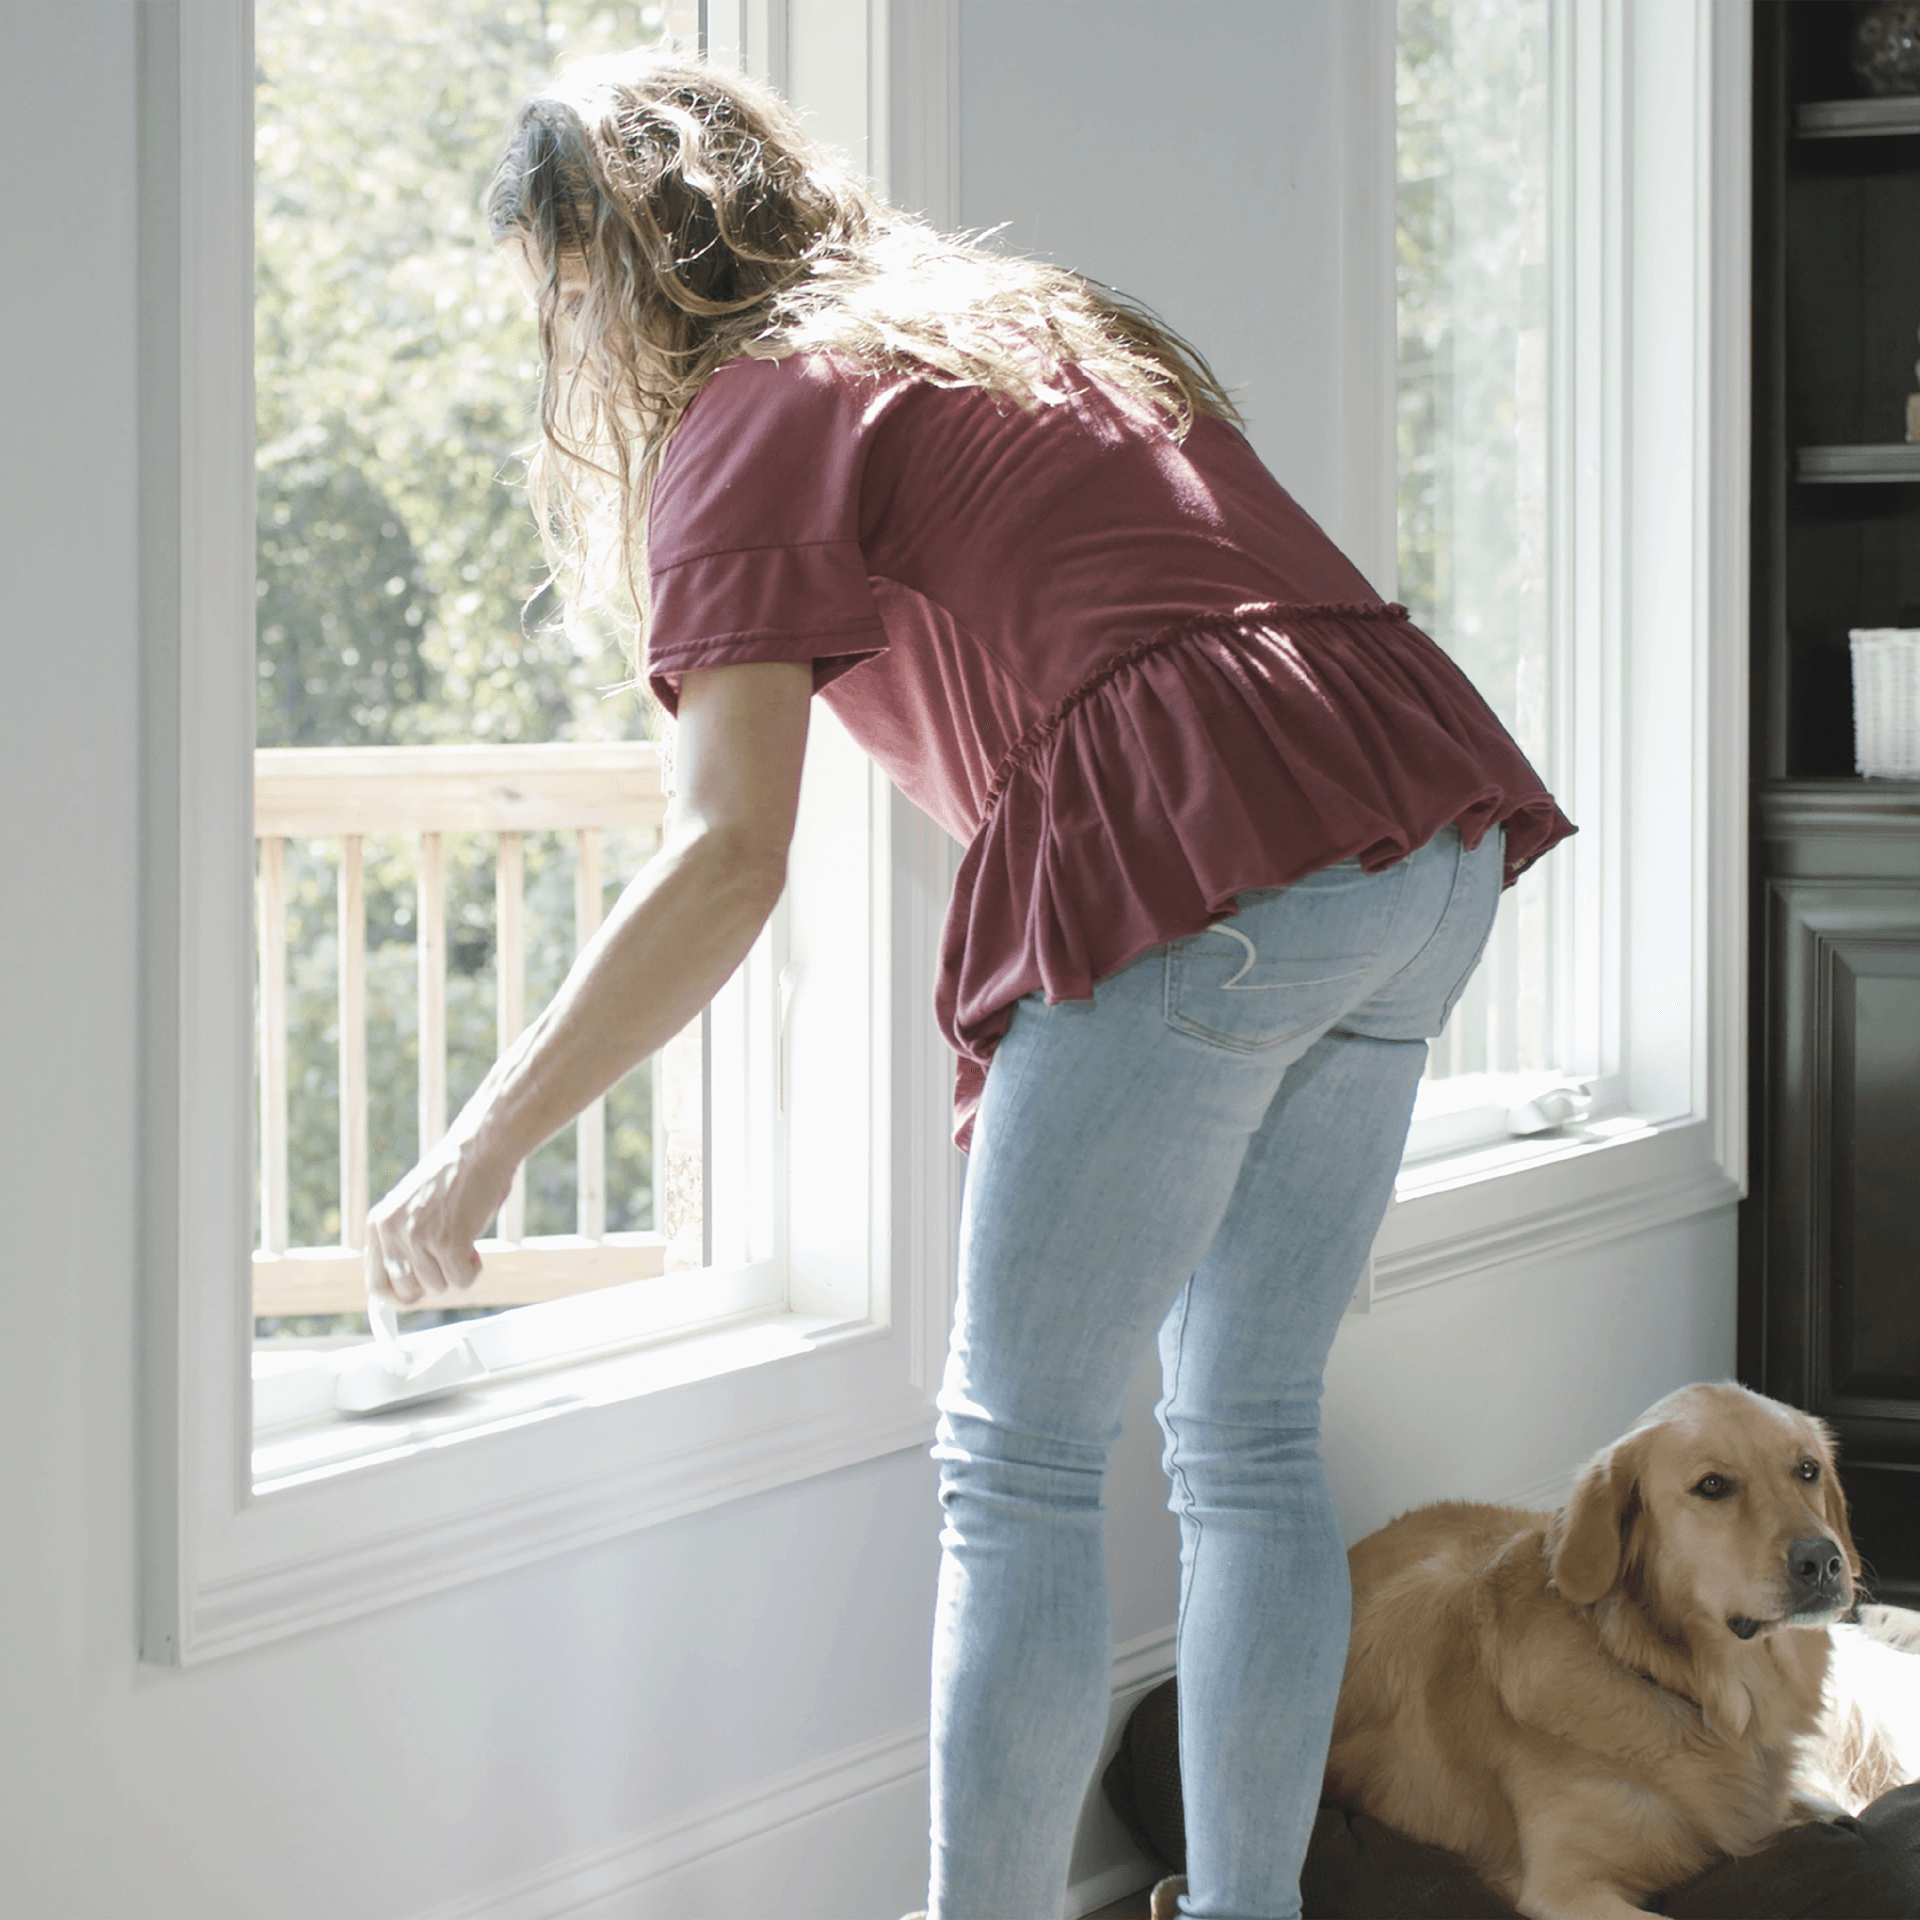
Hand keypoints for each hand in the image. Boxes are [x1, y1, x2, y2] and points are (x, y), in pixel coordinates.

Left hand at [364, 1124, 515, 1306]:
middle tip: (448, 1263)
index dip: (395, 1299)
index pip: (376, 1283)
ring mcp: (418, 1237)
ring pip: (439, 1286)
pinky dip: (474, 1268)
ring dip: (457, 1269)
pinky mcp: (447, 1242)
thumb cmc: (454, 1177)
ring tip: (464, 1236)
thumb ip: (402, 1242)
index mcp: (379, 1223)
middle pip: (408, 1292)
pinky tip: (474, 1241)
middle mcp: (392, 1232)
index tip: (411, 1302)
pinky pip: (462, 1280)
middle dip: (432, 1283)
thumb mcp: (413, 1208)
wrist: (480, 1150)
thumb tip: (405, 1289)